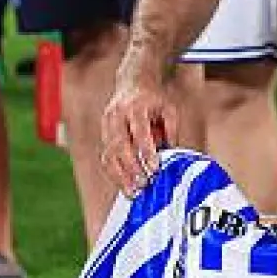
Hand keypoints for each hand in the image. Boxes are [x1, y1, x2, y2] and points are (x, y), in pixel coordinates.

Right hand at [101, 66, 182, 196]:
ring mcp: (106, 127)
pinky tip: (126, 187)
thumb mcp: (169, 110)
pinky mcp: (104, 138)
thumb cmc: (154, 101)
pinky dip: (115, 175)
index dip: (146, 151)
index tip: (154, 168)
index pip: (138, 131)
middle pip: (119, 145)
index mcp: (134, 107)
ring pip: (108, 155)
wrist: (132, 85)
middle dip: (131, 167)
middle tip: (144, 184)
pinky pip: (106, 159)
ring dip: (120, 176)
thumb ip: (171, 131)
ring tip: (133, 192)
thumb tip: (172, 156)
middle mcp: (116, 116)